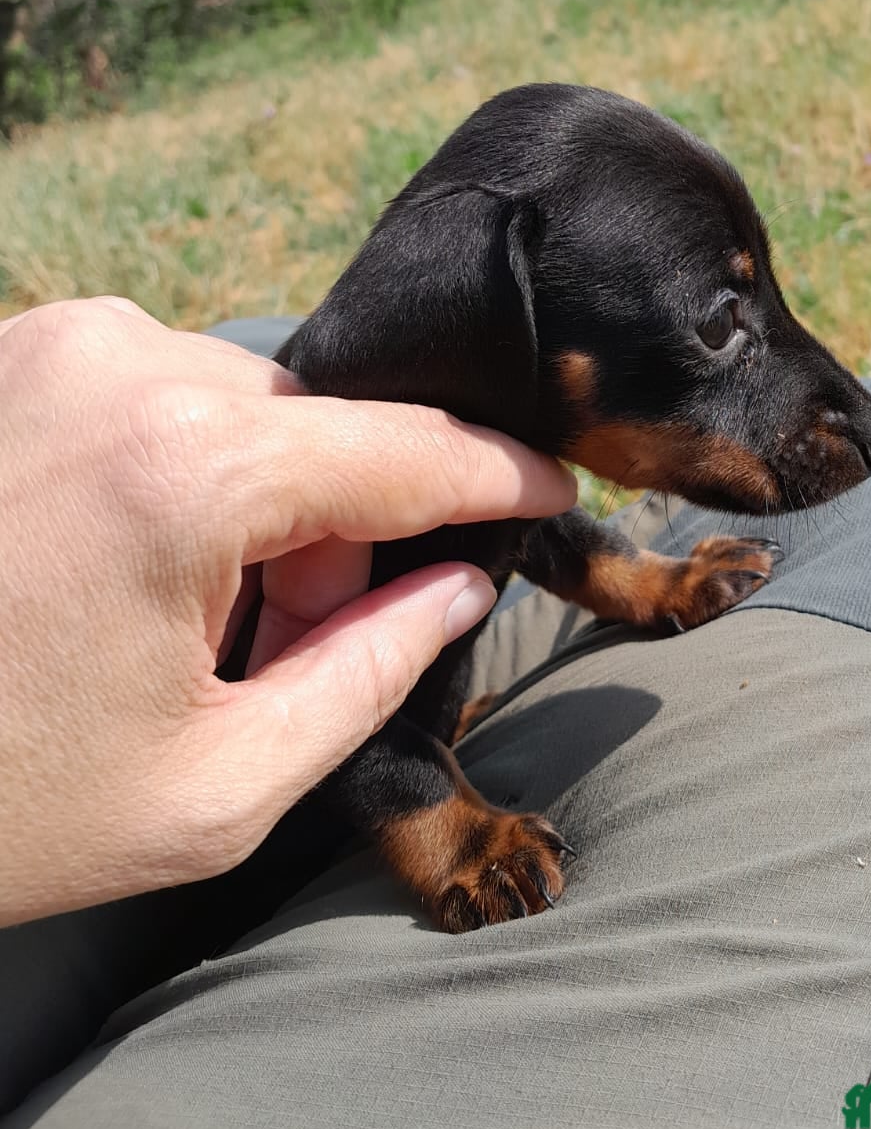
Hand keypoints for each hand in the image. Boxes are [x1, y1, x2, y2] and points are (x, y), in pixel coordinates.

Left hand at [0, 298, 575, 926]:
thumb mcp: (211, 786)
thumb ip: (367, 672)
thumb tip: (455, 588)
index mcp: (186, 468)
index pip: (407, 450)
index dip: (498, 477)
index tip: (557, 490)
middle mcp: (123, 364)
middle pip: (320, 426)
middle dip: (342, 524)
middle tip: (297, 635)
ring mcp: (52, 342)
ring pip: (242, 403)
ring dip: (257, 497)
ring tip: (185, 616)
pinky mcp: (11, 351)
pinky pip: (156, 390)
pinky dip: (181, 466)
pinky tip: (126, 566)